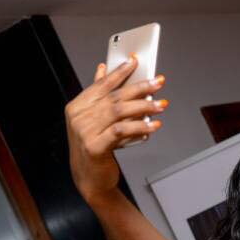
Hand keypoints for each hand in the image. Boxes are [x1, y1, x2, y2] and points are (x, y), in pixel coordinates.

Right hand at [64, 56, 165, 202]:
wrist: (90, 178)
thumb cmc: (95, 147)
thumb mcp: (94, 120)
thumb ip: (99, 96)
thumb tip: (102, 69)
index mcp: (78, 106)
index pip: (102, 84)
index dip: (120, 71)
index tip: (136, 61)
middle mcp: (78, 117)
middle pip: (114, 96)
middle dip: (139, 87)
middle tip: (158, 82)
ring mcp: (84, 132)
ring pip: (119, 112)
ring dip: (144, 107)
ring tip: (161, 105)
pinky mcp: (94, 147)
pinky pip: (121, 131)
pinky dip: (139, 127)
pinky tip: (153, 126)